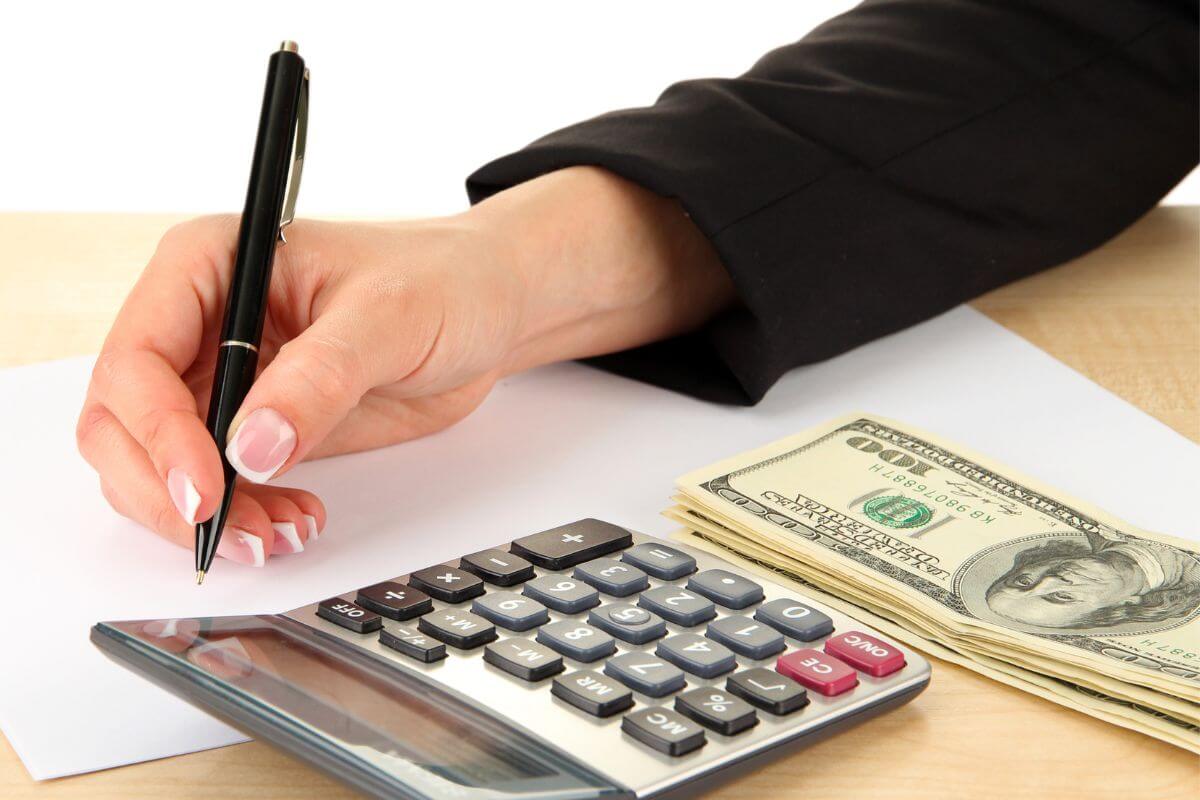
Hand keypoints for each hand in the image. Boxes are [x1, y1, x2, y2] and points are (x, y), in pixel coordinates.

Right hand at [77, 167, 731, 564]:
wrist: (485, 309)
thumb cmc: (442, 282)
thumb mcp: (388, 317)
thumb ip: (320, 378)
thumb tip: (250, 448)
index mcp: (208, 265)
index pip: (135, 357)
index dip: (156, 432)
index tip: (206, 489)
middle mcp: (197, 322)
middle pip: (123, 423)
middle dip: (170, 490)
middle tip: (235, 533)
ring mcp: (220, 378)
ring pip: (158, 466)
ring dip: (205, 515)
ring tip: (281, 533)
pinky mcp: (250, 425)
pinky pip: (214, 485)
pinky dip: (237, 516)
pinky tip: (291, 521)